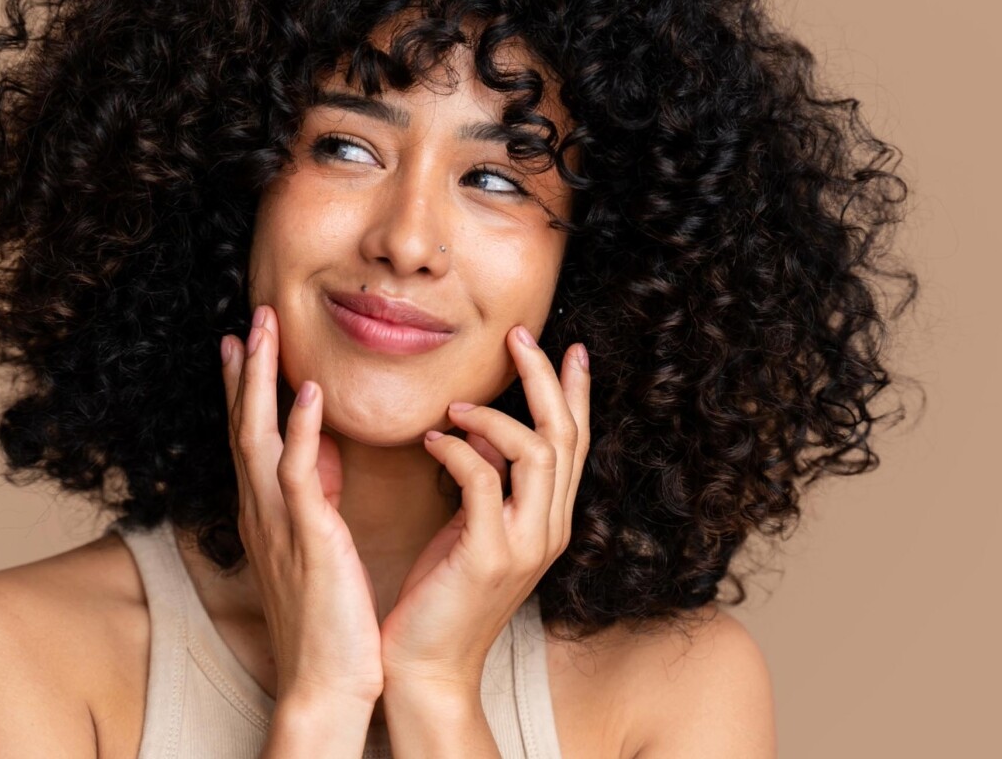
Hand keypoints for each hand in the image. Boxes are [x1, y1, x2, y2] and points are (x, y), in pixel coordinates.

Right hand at [220, 303, 383, 710]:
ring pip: (258, 436)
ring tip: (262, 328)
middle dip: (246, 368)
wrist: (328, 682)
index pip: (251, 437)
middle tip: (248, 316)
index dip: (247, 388)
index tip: (244, 342)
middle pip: (244, 425)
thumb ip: (315, 500)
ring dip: (260, 379)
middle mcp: (261, 512)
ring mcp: (278, 523)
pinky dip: (300, 429)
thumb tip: (328, 457)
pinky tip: (306, 390)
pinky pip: (297, 474)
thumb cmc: (329, 622)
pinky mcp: (306, 538)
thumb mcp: (318, 547)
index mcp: (267, 514)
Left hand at [378, 325, 591, 693]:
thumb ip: (489, 483)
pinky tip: (432, 441)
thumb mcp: (471, 529)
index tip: (570, 347)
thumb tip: (483, 433)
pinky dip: (460, 451)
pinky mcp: (490, 557)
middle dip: (545, 378)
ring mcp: (526, 545)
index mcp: (549, 520)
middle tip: (520, 335)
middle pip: (565, 435)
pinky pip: (485, 482)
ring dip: (495, 415)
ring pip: (538, 452)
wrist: (426, 667)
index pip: (574, 444)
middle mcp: (550, 529)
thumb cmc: (441, 595)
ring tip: (454, 404)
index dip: (575, 393)